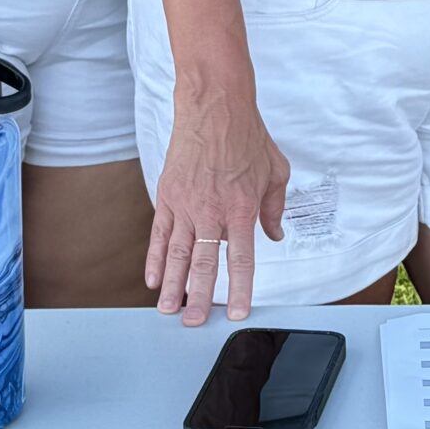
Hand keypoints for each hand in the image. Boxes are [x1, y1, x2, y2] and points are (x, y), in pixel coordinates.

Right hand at [146, 92, 287, 325]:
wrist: (215, 106)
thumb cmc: (247, 136)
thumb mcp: (276, 170)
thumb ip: (275, 208)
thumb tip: (275, 235)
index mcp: (242, 208)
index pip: (241, 260)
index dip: (240, 290)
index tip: (238, 312)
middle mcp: (213, 211)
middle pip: (205, 264)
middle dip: (200, 298)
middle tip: (195, 322)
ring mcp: (187, 204)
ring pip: (179, 254)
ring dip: (173, 285)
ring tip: (168, 310)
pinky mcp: (168, 195)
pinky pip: (160, 234)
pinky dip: (156, 258)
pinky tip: (154, 278)